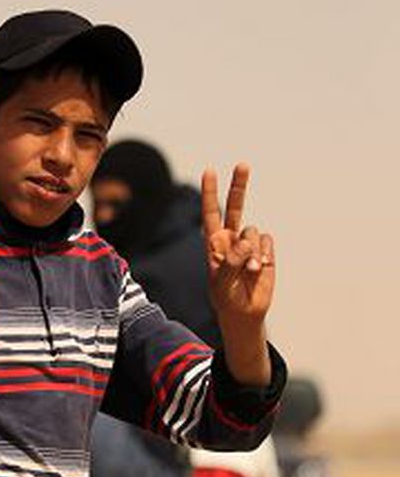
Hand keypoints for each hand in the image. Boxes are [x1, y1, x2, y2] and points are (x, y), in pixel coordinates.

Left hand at [201, 163, 274, 326]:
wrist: (244, 313)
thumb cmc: (226, 297)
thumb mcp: (221, 282)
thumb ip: (230, 261)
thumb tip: (246, 242)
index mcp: (214, 242)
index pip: (210, 212)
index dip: (210, 192)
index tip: (209, 171)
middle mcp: (231, 238)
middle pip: (235, 206)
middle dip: (238, 185)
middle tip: (243, 164)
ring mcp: (249, 244)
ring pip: (252, 232)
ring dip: (252, 252)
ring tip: (249, 271)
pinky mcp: (266, 251)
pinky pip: (267, 242)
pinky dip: (265, 254)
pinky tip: (260, 268)